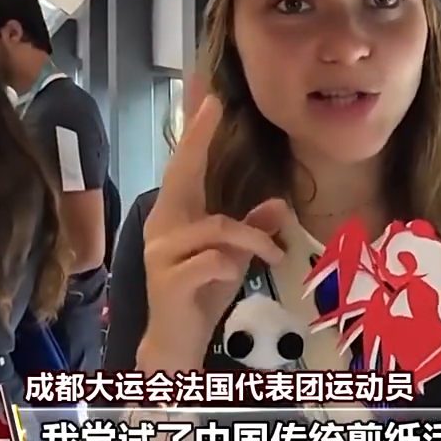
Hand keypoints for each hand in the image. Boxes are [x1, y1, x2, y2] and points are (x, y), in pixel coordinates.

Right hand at [141, 76, 290, 368]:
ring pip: (217, 227)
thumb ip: (251, 229)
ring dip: (252, 240)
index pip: (186, 167)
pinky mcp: (170, 278)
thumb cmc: (201, 294)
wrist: (175, 342)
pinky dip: (235, 264)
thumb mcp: (233, 257)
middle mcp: (162, 226)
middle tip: (214, 104)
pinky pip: (214, 259)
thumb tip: (279, 203)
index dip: (197, 134)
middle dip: (198, 139)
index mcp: (175, 215)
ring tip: (274, 256)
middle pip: (182, 174)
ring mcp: (161, 252)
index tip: (209, 98)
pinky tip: (238, 277)